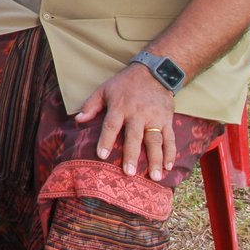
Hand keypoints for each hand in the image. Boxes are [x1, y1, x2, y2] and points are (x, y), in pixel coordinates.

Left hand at [74, 62, 176, 181]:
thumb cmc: (125, 83)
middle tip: (129, 173)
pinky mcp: (167, 120)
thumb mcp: (105, 89)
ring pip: (155, 141)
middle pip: (134, 136)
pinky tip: (169, 167)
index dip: (106, 140)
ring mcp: (155, 118)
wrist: (154, 72)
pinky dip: (171, 153)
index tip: (102, 155)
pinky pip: (170, 138)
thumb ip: (91, 105)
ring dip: (156, 159)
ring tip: (155, 177)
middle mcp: (138, 114)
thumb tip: (78, 120)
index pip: (111, 125)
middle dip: (131, 155)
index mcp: (120, 107)